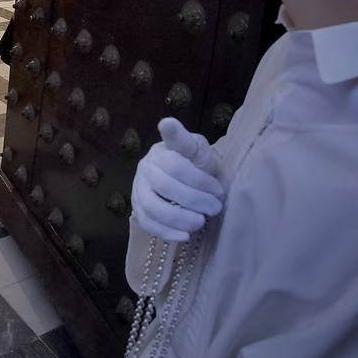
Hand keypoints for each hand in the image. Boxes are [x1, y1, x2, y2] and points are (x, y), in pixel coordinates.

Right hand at [131, 117, 222, 241]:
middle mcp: (145, 168)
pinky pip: (147, 223)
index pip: (175, 165)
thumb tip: (166, 122)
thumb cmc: (195, 163)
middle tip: (216, 208)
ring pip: (152, 207)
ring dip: (179, 218)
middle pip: (164, 187)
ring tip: (201, 222)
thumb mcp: (196, 148)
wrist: (190, 180)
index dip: (199, 180)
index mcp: (160, 152)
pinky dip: (166, 232)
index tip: (218, 189)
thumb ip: (184, 139)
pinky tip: (185, 236)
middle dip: (194, 200)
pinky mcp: (139, 209)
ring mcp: (138, 189)